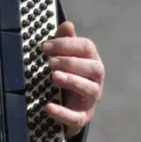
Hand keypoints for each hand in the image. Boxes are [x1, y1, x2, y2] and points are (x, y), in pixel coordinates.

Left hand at [41, 21, 103, 138]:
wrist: (67, 107)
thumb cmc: (66, 76)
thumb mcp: (64, 58)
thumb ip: (65, 41)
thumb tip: (67, 24)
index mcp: (91, 60)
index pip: (87, 47)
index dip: (67, 44)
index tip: (45, 47)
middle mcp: (95, 79)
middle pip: (93, 68)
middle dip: (71, 63)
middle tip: (50, 62)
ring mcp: (91, 99)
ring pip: (90, 89)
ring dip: (72, 81)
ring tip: (54, 77)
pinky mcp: (82, 117)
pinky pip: (76, 117)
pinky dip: (62, 112)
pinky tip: (48, 107)